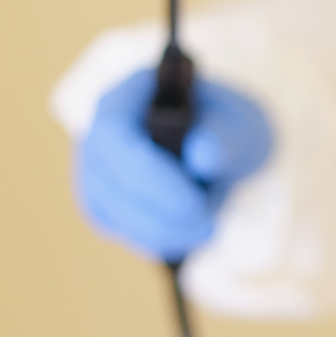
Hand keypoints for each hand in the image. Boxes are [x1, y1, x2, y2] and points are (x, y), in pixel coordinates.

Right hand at [74, 66, 273, 261]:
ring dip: (167, 230)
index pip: (116, 133)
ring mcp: (95, 173)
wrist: (217, 147)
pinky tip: (192, 231)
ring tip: (209, 223)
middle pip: (109, 183)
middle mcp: (99, 134)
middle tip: (209, 226)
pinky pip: (124, 232)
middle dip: (162, 215)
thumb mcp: (240, 122)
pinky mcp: (104, 206)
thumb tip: (201, 154)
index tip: (194, 202)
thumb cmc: (224, 127)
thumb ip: (226, 134)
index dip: (149, 173)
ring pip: (115, 215)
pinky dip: (163, 239)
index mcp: (127, 96)